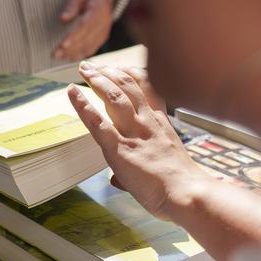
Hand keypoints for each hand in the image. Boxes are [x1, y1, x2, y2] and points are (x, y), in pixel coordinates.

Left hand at [53, 0, 115, 60]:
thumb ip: (71, 5)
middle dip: (70, 48)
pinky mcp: (102, 37)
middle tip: (54, 54)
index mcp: (98, 11)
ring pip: (89, 46)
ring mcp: (104, 32)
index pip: (85, 26)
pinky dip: (80, 54)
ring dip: (73, 54)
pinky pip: (92, 49)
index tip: (63, 45)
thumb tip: (62, 19)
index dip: (74, 36)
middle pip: (86, 39)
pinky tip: (67, 58)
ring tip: (57, 57)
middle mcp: (104, 24)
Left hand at [67, 62, 207, 219]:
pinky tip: (72, 93)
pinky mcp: (119, 148)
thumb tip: (119, 179)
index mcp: (161, 125)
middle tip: (93, 65)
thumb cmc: (182, 186)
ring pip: (114, 97)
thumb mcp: (169, 162)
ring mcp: (133, 134)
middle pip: (128, 87)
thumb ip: (146, 160)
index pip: (148, 90)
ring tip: (84, 69)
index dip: (132, 75)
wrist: (188, 194)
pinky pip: (97, 122)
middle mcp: (147, 123)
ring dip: (97, 80)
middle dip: (109, 72)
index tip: (121, 67)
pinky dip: (82, 105)